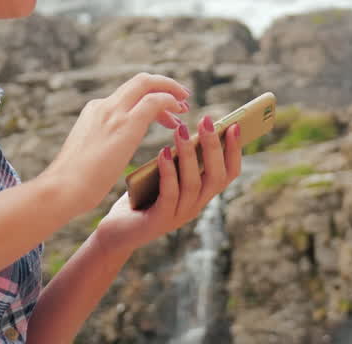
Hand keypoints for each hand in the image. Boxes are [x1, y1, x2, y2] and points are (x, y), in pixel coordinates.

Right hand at [38, 73, 190, 214]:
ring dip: (171, 91)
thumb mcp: (88, 154)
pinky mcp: (126, 124)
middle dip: (164, 84)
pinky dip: (171, 101)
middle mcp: (104, 105)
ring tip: (185, 106)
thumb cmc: (73, 183)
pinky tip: (180, 115)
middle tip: (183, 97)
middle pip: (140, 81)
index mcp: (94, 111)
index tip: (165, 110)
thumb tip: (111, 153)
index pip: (127, 94)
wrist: (62, 189)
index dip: (149, 97)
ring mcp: (114, 112)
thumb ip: (102, 144)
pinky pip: (155, 101)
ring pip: (148, 84)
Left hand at [95, 116, 242, 251]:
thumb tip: (188, 129)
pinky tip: (164, 152)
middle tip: (206, 120)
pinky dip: (169, 172)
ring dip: (188, 154)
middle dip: (213, 147)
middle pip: (216, 177)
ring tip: (181, 130)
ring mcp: (179, 215)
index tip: (234, 125)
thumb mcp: (165, 175)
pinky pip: (169, 194)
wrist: (117, 231)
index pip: (228, 174)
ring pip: (193, 184)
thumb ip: (178, 160)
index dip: (235, 151)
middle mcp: (196, 206)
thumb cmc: (143, 196)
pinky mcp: (159, 221)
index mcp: (202, 194)